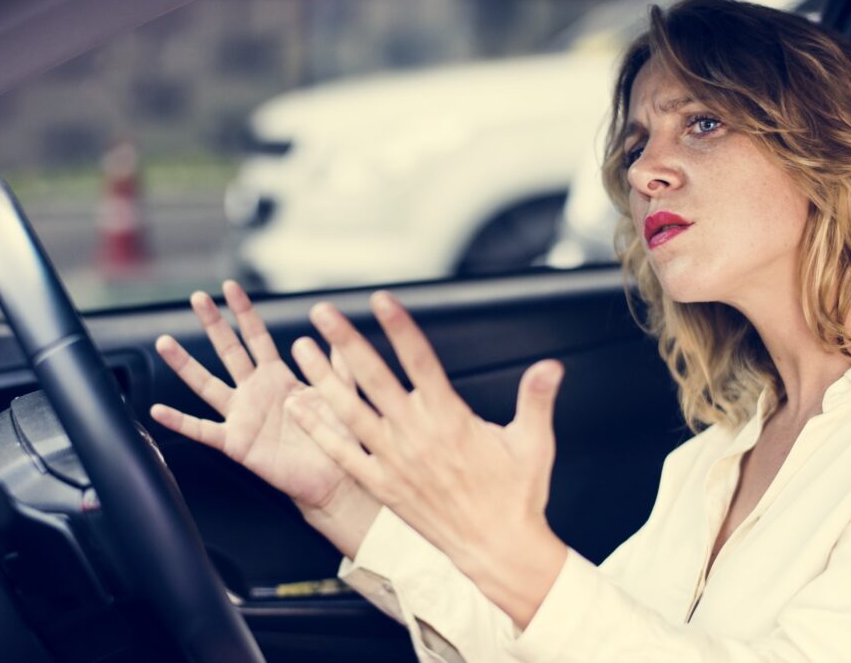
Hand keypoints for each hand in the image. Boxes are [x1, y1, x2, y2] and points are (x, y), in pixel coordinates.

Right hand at [149, 281, 361, 513]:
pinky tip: (159, 412)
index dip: (243, 312)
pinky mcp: (237, 443)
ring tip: (164, 343)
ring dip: (185, 365)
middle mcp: (256, 392)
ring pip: (207, 385)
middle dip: (213, 324)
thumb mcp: (340, 392)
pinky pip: (203, 430)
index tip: (230, 287)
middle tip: (197, 298)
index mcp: (279, 377)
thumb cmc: (338, 438)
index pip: (256, 337)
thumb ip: (338, 362)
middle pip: (229, 351)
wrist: (335, 479)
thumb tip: (335, 328)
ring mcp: (243, 416)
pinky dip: (180, 422)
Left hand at [284, 290, 568, 626]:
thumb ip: (536, 398)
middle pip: (374, 378)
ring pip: (350, 411)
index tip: (381, 299)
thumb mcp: (534, 443)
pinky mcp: (382, 485)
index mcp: (450, 418)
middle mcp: (415, 435)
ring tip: (301, 349)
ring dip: (322, 378)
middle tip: (323, 312)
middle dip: (346, 341)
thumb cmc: (516, 496)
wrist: (497, 549)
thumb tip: (551, 365)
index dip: (399, 327)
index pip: (420, 360)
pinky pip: (342, 454)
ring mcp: (394, 461)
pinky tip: (299, 409)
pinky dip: (318, 430)